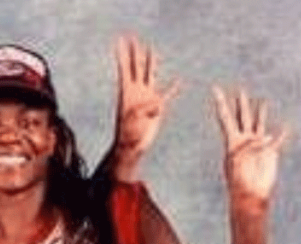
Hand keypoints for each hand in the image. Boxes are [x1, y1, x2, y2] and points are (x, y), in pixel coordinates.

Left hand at [113, 36, 180, 176]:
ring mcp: (147, 98)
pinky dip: (173, 88)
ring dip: (151, 63)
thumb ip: (144, 109)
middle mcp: (136, 92)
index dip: (122, 56)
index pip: (125, 70)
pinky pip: (167, 95)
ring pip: (150, 75)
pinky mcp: (158, 108)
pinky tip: (180, 81)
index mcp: (127, 93)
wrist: (131, 148)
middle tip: (132, 38)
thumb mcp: (133, 122)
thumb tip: (157, 104)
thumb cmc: (127, 137)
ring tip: (151, 49)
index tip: (120, 42)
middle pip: (137, 67)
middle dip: (135, 53)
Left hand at [213, 86, 289, 211]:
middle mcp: (244, 140)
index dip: (221, 103)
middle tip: (239, 89)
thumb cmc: (240, 179)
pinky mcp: (270, 151)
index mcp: (231, 141)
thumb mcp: (239, 160)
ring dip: (261, 113)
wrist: (249, 194)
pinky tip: (285, 127)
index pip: (225, 118)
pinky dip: (283, 133)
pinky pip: (279, 139)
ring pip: (259, 124)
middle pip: (243, 117)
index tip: (215, 90)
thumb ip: (250, 145)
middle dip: (241, 104)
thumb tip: (268, 136)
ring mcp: (258, 145)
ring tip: (262, 101)